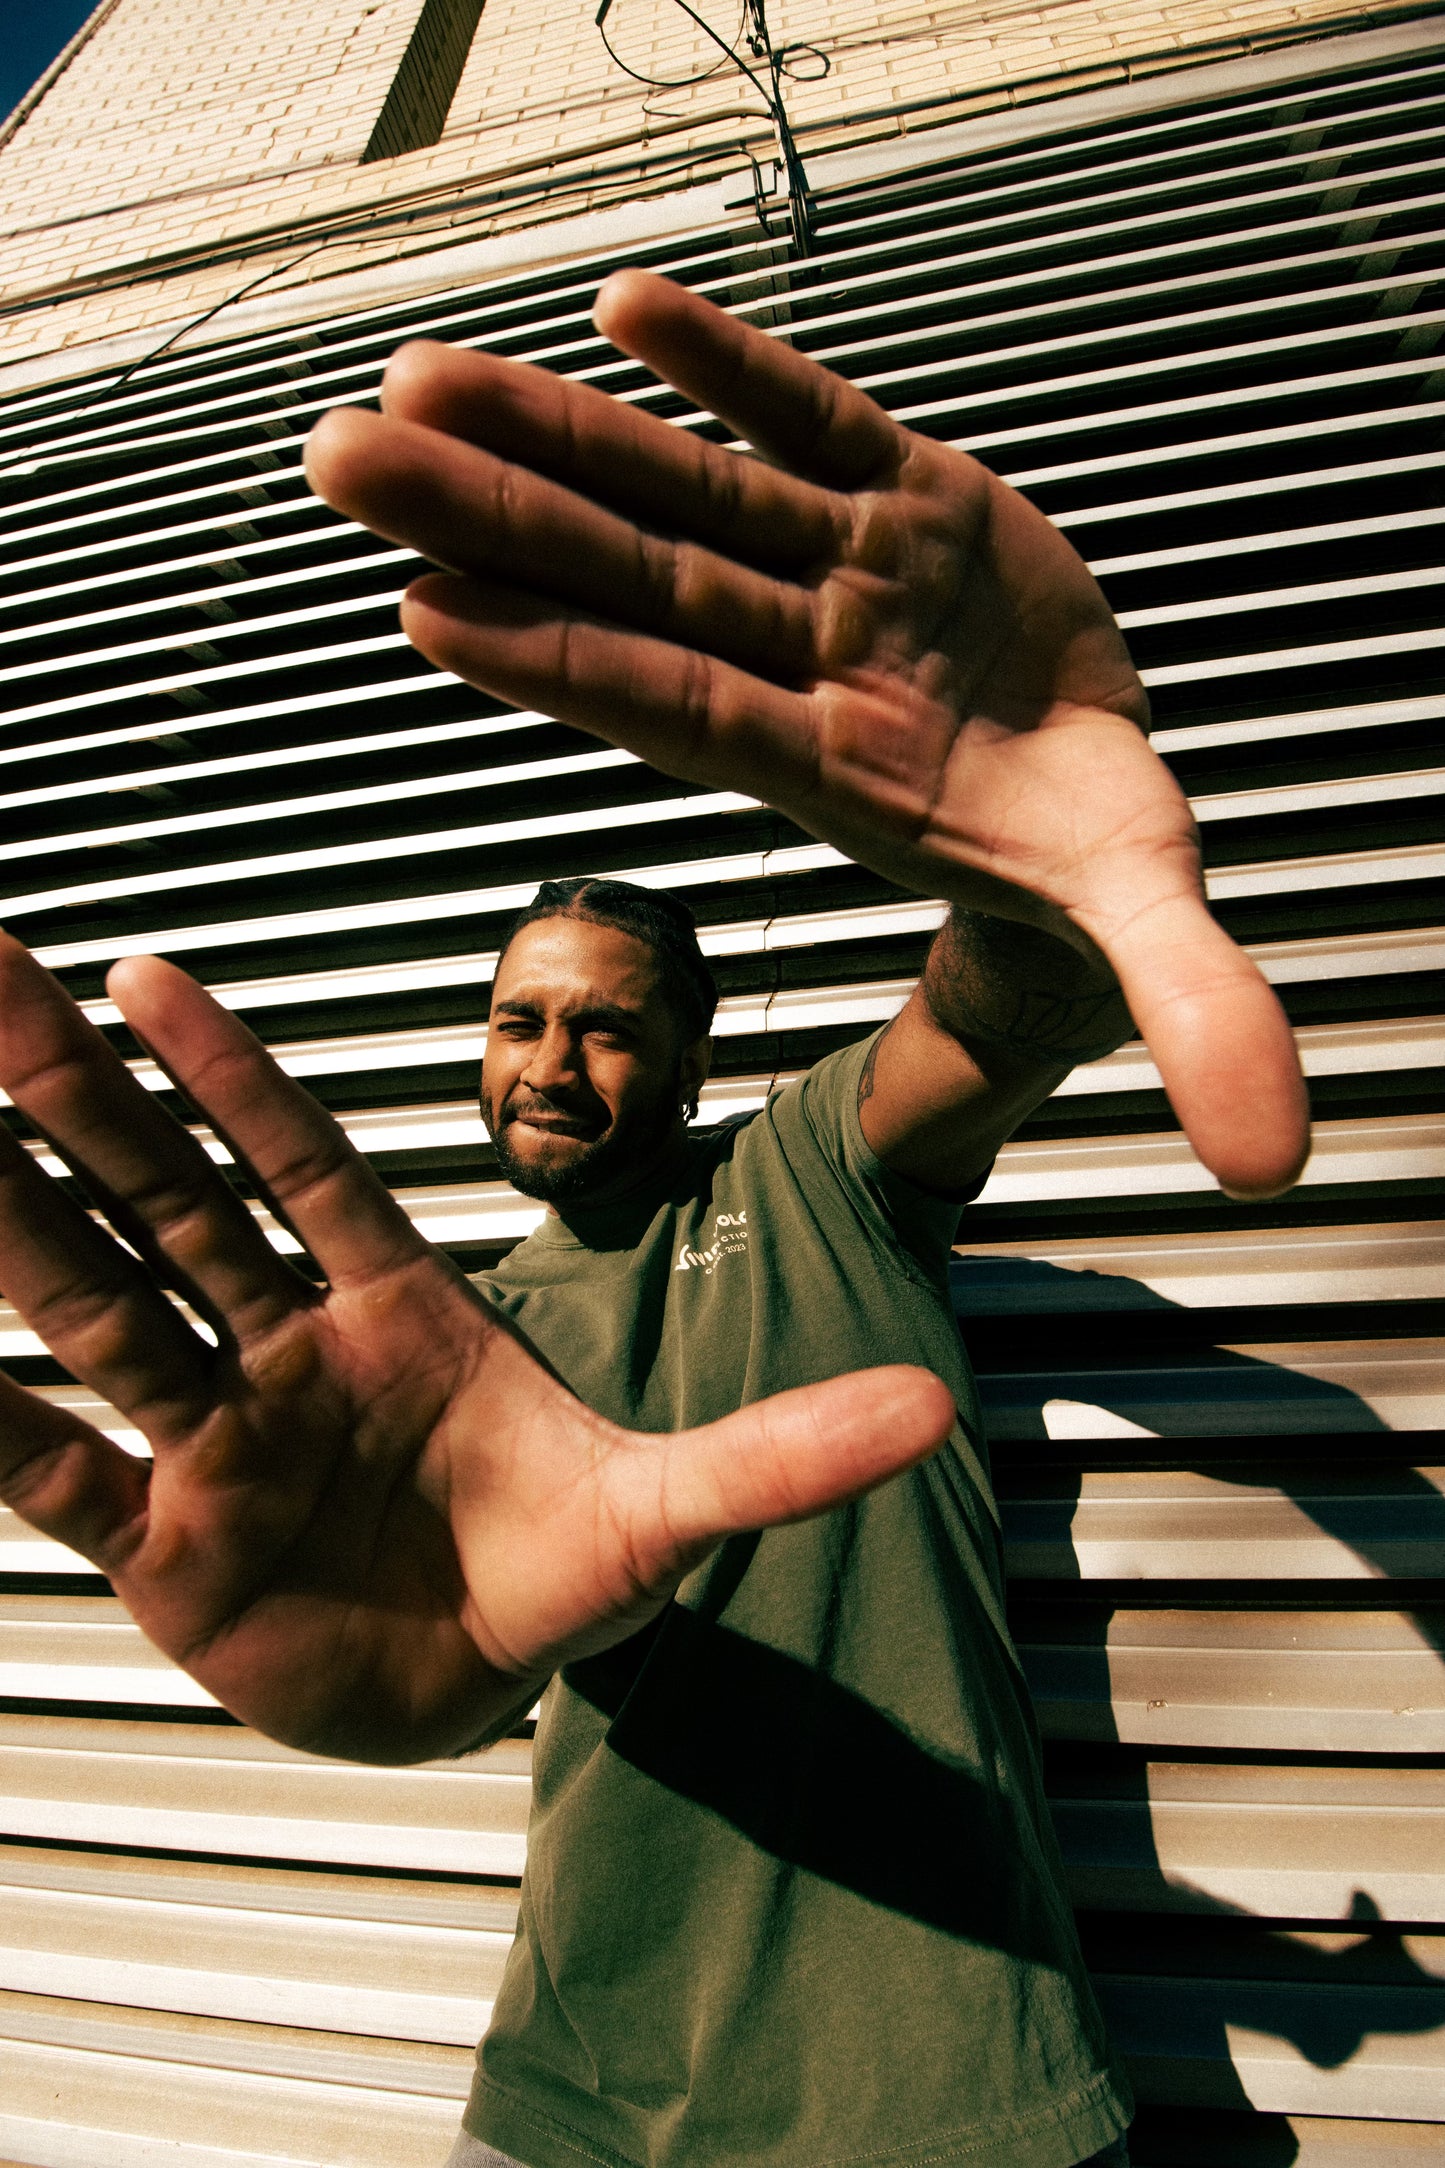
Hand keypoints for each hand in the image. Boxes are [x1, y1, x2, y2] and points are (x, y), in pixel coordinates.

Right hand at [0, 938, 952, 1760]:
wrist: (489, 1683)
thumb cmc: (566, 1569)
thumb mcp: (676, 1512)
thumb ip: (782, 1455)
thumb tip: (933, 1408)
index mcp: (401, 1311)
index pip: (305, 1166)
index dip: (231, 1076)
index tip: (148, 977)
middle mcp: (292, 1353)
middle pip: (172, 1201)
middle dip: (79, 1095)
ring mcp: (219, 1443)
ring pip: (96, 1309)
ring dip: (9, 1220)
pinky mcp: (167, 1552)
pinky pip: (52, 1472)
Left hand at [305, 271, 1307, 1197]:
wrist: (1083, 793)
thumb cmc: (1087, 864)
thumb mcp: (1147, 926)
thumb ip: (1193, 1009)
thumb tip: (1268, 1157)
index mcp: (837, 766)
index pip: (676, 706)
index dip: (561, 660)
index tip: (427, 608)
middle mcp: (814, 661)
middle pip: (632, 578)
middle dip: (493, 517)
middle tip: (341, 456)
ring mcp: (852, 573)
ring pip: (683, 489)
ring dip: (557, 429)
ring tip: (414, 373)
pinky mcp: (909, 498)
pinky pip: (805, 420)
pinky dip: (726, 368)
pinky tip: (621, 310)